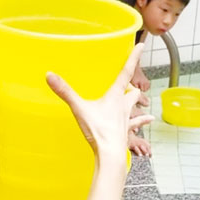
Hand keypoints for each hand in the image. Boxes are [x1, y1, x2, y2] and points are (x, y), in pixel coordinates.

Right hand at [46, 43, 153, 159]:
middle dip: (132, 86)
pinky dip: (141, 122)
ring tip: (142, 98)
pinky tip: (149, 120)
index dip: (133, 58)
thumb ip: (65, 92)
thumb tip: (50, 76)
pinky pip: (134, 125)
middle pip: (133, 92)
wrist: (110, 154)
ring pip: (135, 108)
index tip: (141, 46)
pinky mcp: (124, 133)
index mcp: (115, 96)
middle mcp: (123, 106)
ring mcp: (125, 120)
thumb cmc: (99, 130)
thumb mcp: (79, 108)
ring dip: (137, 103)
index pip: (126, 72)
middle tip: (132, 82)